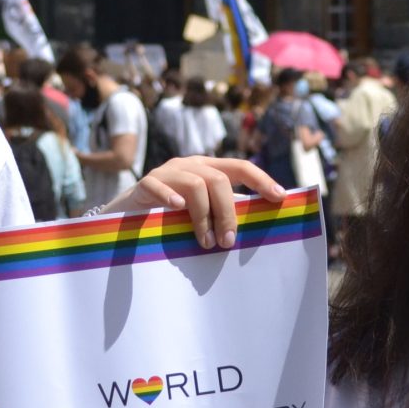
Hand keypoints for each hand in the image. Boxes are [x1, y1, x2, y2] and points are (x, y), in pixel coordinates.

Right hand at [111, 155, 284, 249]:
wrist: (128, 216)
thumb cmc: (171, 217)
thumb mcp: (199, 212)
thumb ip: (220, 214)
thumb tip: (252, 232)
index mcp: (208, 168)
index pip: (240, 167)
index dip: (261, 179)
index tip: (279, 197)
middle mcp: (190, 165)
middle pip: (218, 179)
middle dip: (228, 212)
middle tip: (229, 242)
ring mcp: (167, 172)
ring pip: (195, 184)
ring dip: (204, 216)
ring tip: (206, 242)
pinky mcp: (145, 184)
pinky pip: (158, 185)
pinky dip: (169, 196)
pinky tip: (177, 209)